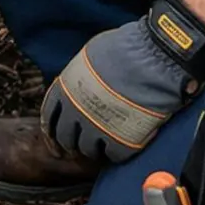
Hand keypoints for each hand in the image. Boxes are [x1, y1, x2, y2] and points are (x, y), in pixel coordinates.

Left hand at [40, 0, 204, 163]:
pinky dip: (116, 154)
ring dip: (94, 149)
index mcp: (66, 88)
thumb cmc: (126, 49)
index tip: (57, 138)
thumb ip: (80, 78)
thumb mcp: (90, 58)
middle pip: (65, 137)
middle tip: (80, 146)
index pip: (49, 116)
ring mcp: (96, 128)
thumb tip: (81, 86)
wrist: (155, 59)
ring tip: (104, 145)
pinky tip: (122, 147)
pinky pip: (113, 156)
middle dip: (71, 143)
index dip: (52, 129)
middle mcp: (75, 111)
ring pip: (87, 150)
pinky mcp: (120, 142)